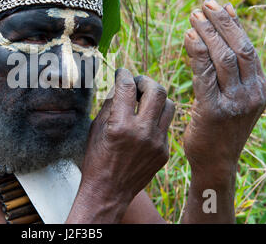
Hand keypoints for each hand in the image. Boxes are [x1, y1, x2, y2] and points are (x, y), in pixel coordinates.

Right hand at [80, 69, 174, 203]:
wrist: (108, 192)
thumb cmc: (96, 159)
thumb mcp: (97, 128)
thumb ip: (110, 104)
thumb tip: (120, 84)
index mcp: (121, 126)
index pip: (127, 87)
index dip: (124, 74)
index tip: (122, 72)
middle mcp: (143, 132)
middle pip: (157, 90)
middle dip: (145, 81)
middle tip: (137, 83)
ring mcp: (157, 143)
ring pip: (169, 105)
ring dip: (156, 98)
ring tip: (144, 100)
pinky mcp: (165, 152)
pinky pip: (166, 125)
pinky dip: (156, 118)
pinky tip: (145, 122)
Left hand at [184, 0, 265, 172]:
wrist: (214, 161)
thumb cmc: (218, 127)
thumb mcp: (232, 97)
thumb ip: (230, 72)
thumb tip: (223, 37)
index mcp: (261, 88)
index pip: (249, 48)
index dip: (234, 25)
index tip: (220, 6)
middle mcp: (254, 93)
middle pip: (240, 48)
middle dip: (221, 23)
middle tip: (204, 4)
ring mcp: (237, 103)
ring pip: (224, 57)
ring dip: (208, 33)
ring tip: (193, 16)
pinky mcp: (215, 110)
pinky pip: (206, 74)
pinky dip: (197, 52)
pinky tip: (188, 37)